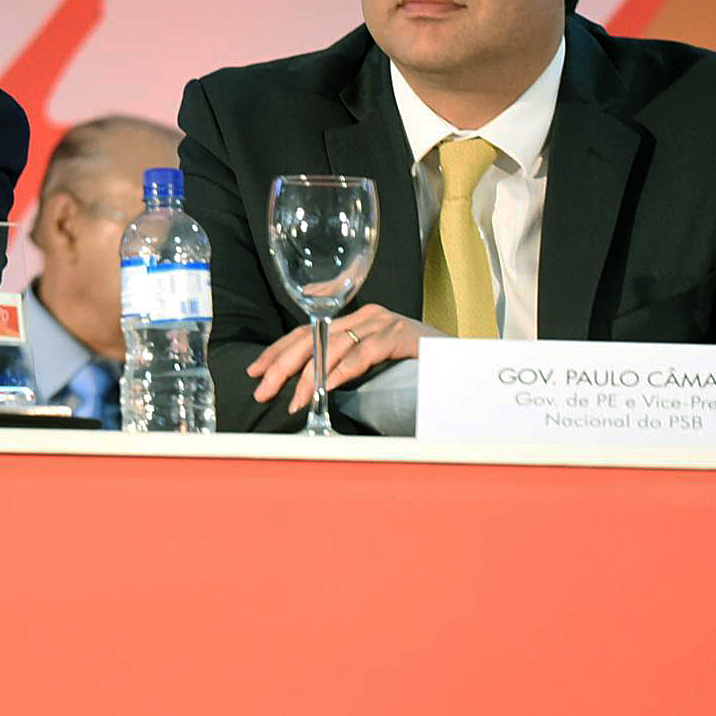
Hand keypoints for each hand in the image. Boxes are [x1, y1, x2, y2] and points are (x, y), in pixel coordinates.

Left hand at [250, 304, 430, 413]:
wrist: (461, 358)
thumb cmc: (416, 363)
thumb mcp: (375, 360)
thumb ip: (345, 361)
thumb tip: (311, 381)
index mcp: (353, 319)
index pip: (304, 331)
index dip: (277, 351)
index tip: (255, 371)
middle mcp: (364, 315)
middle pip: (311, 337)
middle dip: (282, 365)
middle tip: (263, 390)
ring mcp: (382, 323)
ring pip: (333, 347)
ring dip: (311, 377)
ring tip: (296, 399)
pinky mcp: (400, 336)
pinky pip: (364, 353)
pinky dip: (344, 370)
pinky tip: (329, 385)